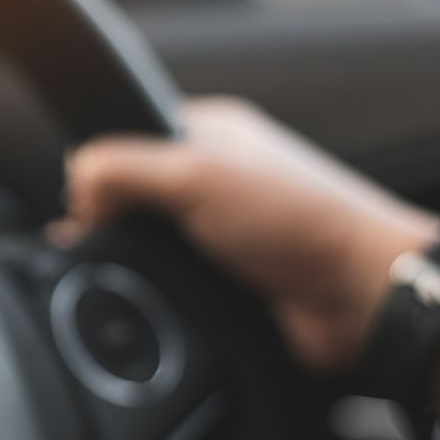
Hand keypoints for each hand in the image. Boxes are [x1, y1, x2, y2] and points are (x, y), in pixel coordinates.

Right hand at [54, 97, 436, 372]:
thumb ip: (123, 166)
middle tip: (101, 243)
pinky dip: (158, 298)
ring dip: (135, 266)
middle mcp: (216, 182)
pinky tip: (157, 303)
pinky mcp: (225, 287)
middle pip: (129, 199)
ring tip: (133, 275)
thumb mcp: (197, 173)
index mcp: (211, 136)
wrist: (364, 301)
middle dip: (110, 222)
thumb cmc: (306, 222)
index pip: (128, 137)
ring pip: (146, 249)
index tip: (87, 199)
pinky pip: (168, 289)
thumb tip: (75, 184)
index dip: (99, 168)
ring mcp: (221, 237)